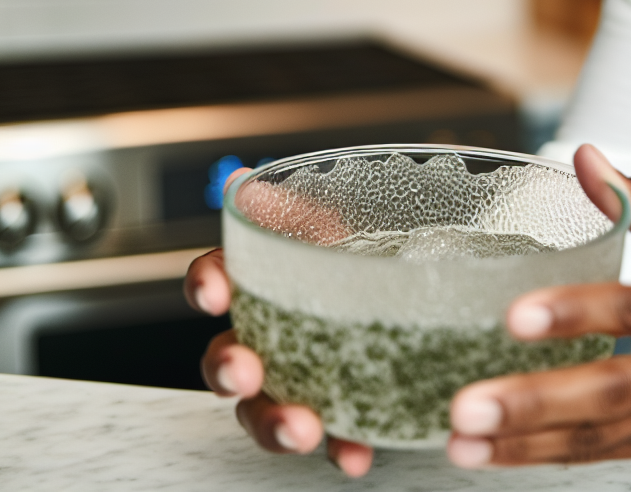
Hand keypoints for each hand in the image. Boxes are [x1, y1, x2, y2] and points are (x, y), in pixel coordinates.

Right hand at [185, 169, 374, 477]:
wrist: (424, 283)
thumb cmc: (370, 248)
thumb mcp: (339, 216)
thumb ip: (291, 205)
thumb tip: (241, 178)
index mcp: (263, 282)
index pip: (215, 278)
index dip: (206, 283)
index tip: (214, 291)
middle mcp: (271, 335)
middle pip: (228, 359)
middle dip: (228, 369)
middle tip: (246, 371)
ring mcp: (304, 376)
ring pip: (268, 408)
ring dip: (276, 423)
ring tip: (303, 429)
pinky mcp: (343, 406)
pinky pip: (334, 435)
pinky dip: (342, 448)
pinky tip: (356, 453)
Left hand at [443, 144, 630, 466]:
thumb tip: (586, 157)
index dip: (575, 313)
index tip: (516, 316)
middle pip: (608, 389)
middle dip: (533, 401)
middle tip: (467, 405)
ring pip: (597, 435)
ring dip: (524, 444)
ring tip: (461, 444)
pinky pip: (601, 453)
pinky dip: (547, 456)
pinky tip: (496, 456)